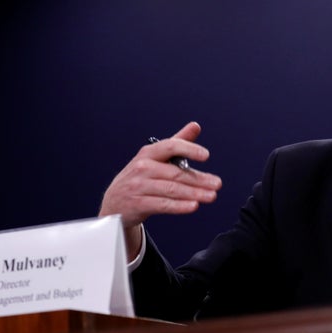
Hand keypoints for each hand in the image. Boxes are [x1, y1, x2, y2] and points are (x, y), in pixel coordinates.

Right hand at [98, 121, 221, 259]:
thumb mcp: (155, 157)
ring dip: (194, 193)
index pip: (171, 146)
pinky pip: (163, 204)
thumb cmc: (139, 177)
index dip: (189, 149)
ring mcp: (139, 186)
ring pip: (171, 189)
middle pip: (175, 173)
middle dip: (199, 179)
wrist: (114, 202)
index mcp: (148, 153)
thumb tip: (195, 126)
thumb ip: (177, 143)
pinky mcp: (138, 204)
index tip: (206, 155)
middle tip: (216, 184)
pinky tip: (193, 206)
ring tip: (211, 196)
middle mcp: (142, 168)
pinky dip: (179, 206)